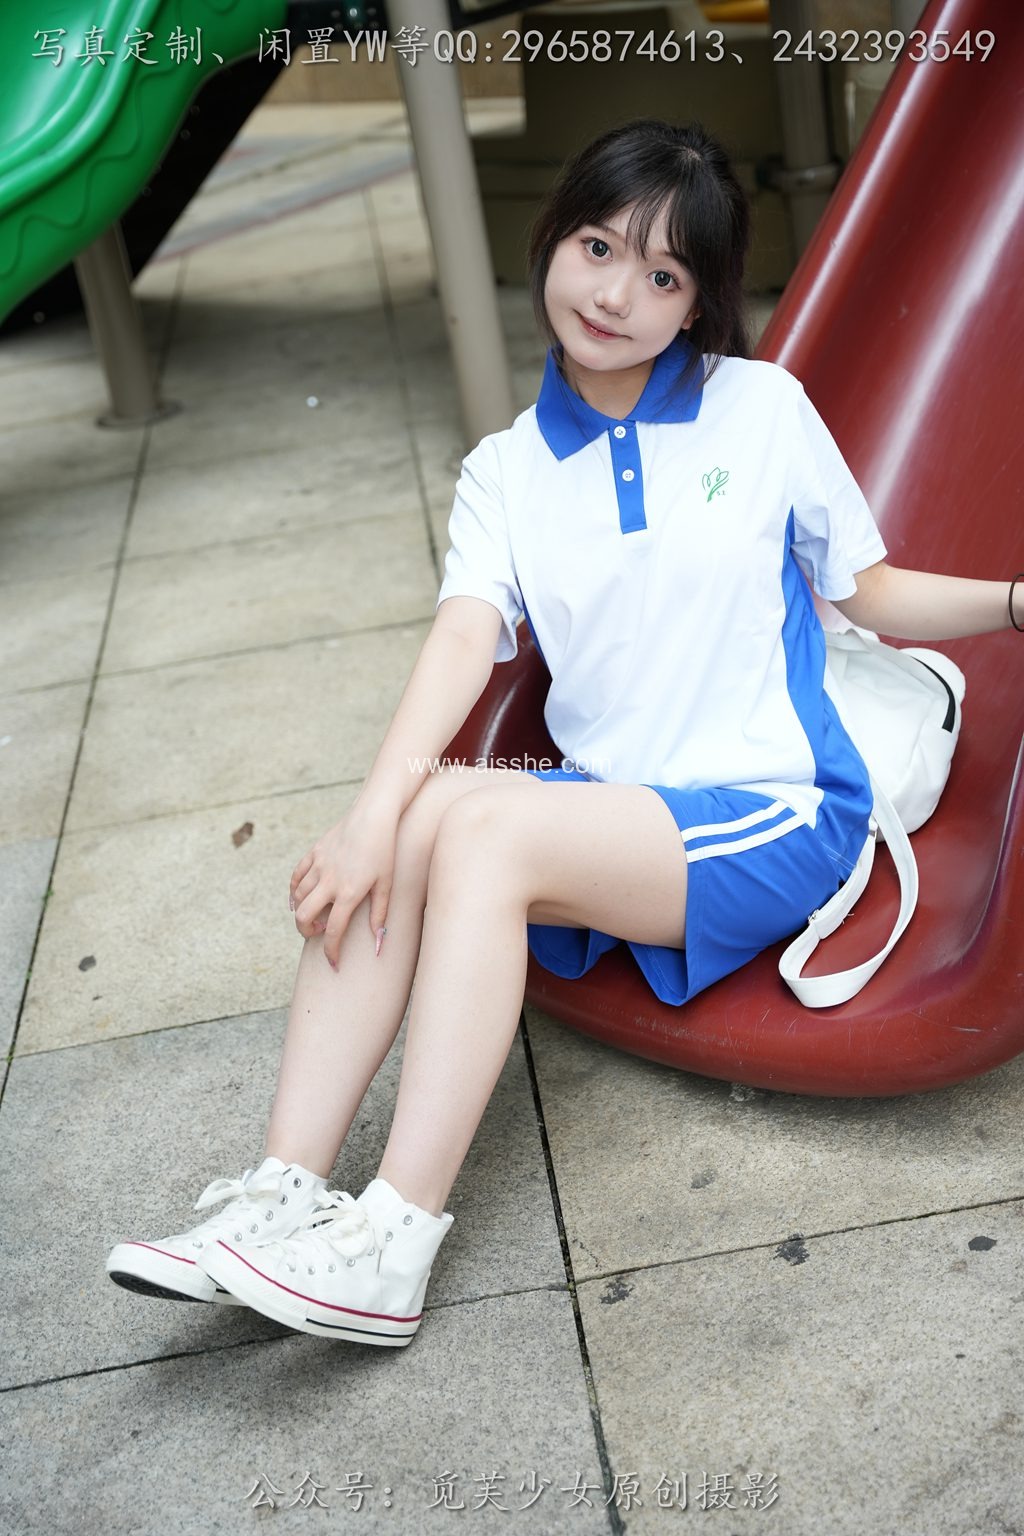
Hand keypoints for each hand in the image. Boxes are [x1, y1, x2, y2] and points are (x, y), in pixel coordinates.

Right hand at [289, 807, 395, 968]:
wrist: (374, 815)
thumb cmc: (385, 850)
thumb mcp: (387, 884)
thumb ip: (380, 915)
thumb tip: (379, 944)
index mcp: (349, 892)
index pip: (333, 931)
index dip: (331, 952)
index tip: (333, 964)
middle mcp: (329, 880)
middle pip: (305, 916)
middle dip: (307, 932)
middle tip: (318, 934)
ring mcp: (319, 865)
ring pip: (298, 897)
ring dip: (302, 912)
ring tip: (316, 915)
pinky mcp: (313, 852)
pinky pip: (296, 877)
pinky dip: (294, 891)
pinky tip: (300, 898)